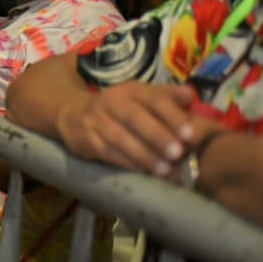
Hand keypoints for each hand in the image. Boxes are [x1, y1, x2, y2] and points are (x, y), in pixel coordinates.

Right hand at [54, 82, 195, 174]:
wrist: (72, 114)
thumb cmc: (119, 108)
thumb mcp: (140, 97)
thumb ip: (166, 97)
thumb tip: (190, 95)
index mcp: (130, 90)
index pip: (153, 99)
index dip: (171, 115)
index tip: (189, 134)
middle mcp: (110, 102)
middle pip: (134, 117)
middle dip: (157, 136)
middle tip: (177, 153)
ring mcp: (95, 121)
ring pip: (119, 138)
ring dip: (143, 155)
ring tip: (164, 170)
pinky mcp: (86, 140)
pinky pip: (107, 152)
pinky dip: (126, 163)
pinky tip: (142, 171)